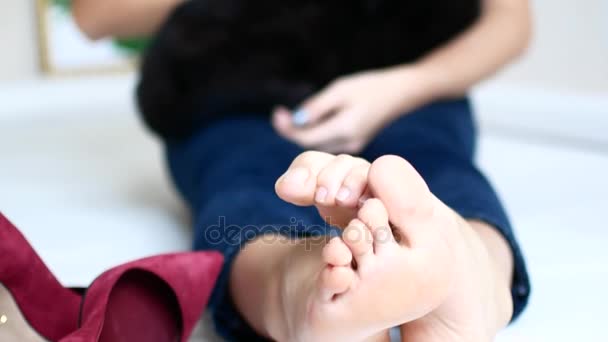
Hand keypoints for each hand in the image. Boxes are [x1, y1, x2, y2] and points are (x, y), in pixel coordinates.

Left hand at [272, 66, 427, 153]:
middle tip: (281, 113)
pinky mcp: (353, 144)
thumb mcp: (340, 90)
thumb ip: (317, 107)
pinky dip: (316, 132)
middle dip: (293, 130)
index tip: (277, 112)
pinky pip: (327, 142)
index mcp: (344, 130)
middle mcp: (347, 144)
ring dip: (303, 132)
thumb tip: (295, 122)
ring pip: (318, 145)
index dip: (287, 128)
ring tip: (293, 115)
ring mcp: (351, 146)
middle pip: (310, 144)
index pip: (305, 139)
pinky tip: (313, 119)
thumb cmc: (369, 87)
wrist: (399, 93)